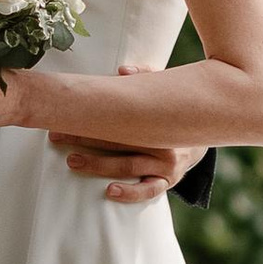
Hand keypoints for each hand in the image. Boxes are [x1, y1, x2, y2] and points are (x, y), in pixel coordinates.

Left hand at [46, 62, 195, 203]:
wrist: (205, 133)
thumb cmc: (174, 110)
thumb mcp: (166, 88)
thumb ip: (146, 76)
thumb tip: (123, 71)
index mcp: (157, 117)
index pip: (117, 117)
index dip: (89, 117)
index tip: (64, 116)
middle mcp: (162, 140)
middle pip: (118, 140)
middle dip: (84, 139)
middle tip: (57, 137)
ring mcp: (166, 163)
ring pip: (128, 165)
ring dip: (98, 165)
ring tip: (72, 162)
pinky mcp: (169, 181)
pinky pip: (149, 190)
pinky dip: (130, 192)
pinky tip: (110, 192)